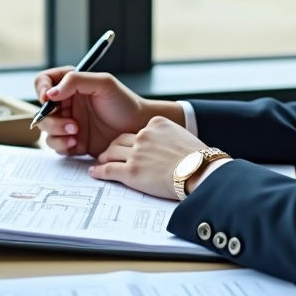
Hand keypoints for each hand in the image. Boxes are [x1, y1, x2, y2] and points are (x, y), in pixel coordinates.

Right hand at [32, 67, 183, 157]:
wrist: (138, 128)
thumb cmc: (125, 103)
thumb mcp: (104, 84)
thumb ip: (76, 81)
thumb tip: (50, 93)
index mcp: (71, 85)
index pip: (44, 82)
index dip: (41, 89)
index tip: (48, 99)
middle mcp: (67, 104)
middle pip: (42, 110)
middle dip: (52, 120)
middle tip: (73, 125)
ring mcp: (68, 123)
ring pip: (47, 130)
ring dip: (57, 134)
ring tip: (76, 136)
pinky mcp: (73, 141)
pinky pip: (57, 145)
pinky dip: (63, 146)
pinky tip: (77, 145)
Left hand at [89, 115, 222, 199]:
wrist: (200, 171)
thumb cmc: (198, 159)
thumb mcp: (183, 137)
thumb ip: (168, 137)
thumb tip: (165, 147)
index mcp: (157, 124)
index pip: (137, 130)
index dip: (131, 139)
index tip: (129, 144)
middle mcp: (144, 135)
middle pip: (121, 139)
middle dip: (114, 146)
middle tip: (109, 152)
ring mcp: (136, 153)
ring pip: (112, 152)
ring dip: (105, 157)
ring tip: (101, 161)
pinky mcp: (131, 172)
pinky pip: (109, 169)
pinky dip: (99, 170)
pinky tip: (95, 172)